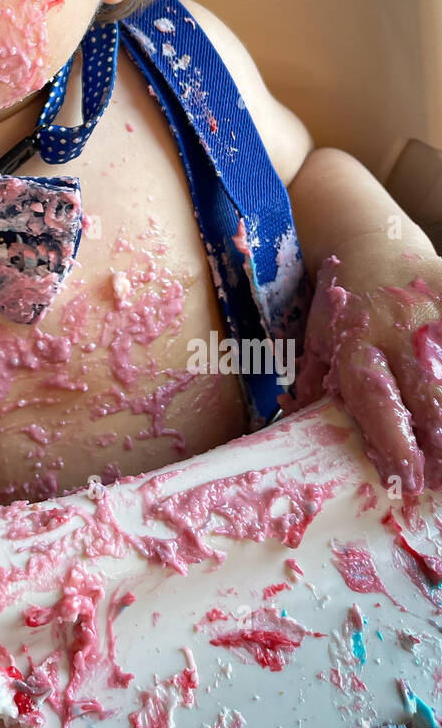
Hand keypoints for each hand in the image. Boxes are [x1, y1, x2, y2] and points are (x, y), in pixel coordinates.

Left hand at [279, 247, 441, 493]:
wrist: (370, 244)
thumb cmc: (340, 305)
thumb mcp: (319, 342)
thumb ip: (316, 388)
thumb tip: (299, 433)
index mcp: (356, 341)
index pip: (377, 400)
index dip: (394, 443)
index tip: (407, 480)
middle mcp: (400, 328)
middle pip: (430, 395)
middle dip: (440, 446)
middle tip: (441, 483)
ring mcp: (436, 315)